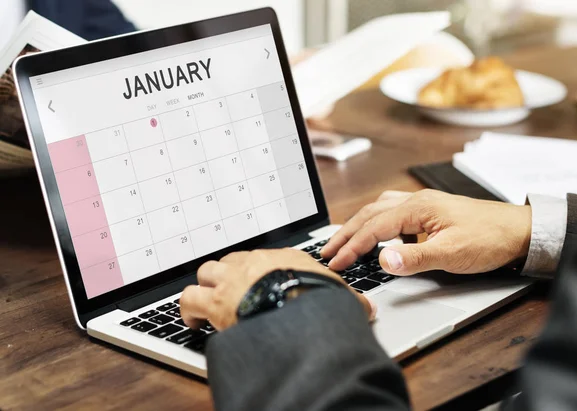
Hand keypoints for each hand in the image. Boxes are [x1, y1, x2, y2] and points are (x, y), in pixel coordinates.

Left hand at [180, 248, 374, 330]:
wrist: (300, 312)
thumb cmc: (320, 301)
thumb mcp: (340, 297)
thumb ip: (350, 300)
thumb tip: (368, 308)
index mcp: (283, 258)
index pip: (263, 258)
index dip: (257, 271)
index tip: (257, 282)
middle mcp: (254, 263)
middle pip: (231, 260)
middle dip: (228, 275)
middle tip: (230, 291)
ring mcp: (232, 280)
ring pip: (206, 272)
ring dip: (204, 287)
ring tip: (206, 303)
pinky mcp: (215, 301)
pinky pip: (189, 298)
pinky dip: (188, 309)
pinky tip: (193, 322)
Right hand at [321, 189, 531, 275]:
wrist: (520, 230)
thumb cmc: (490, 238)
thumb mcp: (452, 253)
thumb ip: (415, 257)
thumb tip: (382, 260)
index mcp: (417, 208)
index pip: (373, 228)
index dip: (351, 247)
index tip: (335, 263)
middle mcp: (416, 201)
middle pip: (370, 214)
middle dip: (345, 234)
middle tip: (327, 251)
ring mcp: (423, 205)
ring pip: (379, 210)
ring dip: (358, 225)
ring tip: (343, 240)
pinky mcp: (430, 212)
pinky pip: (393, 212)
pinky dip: (377, 222)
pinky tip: (379, 232)